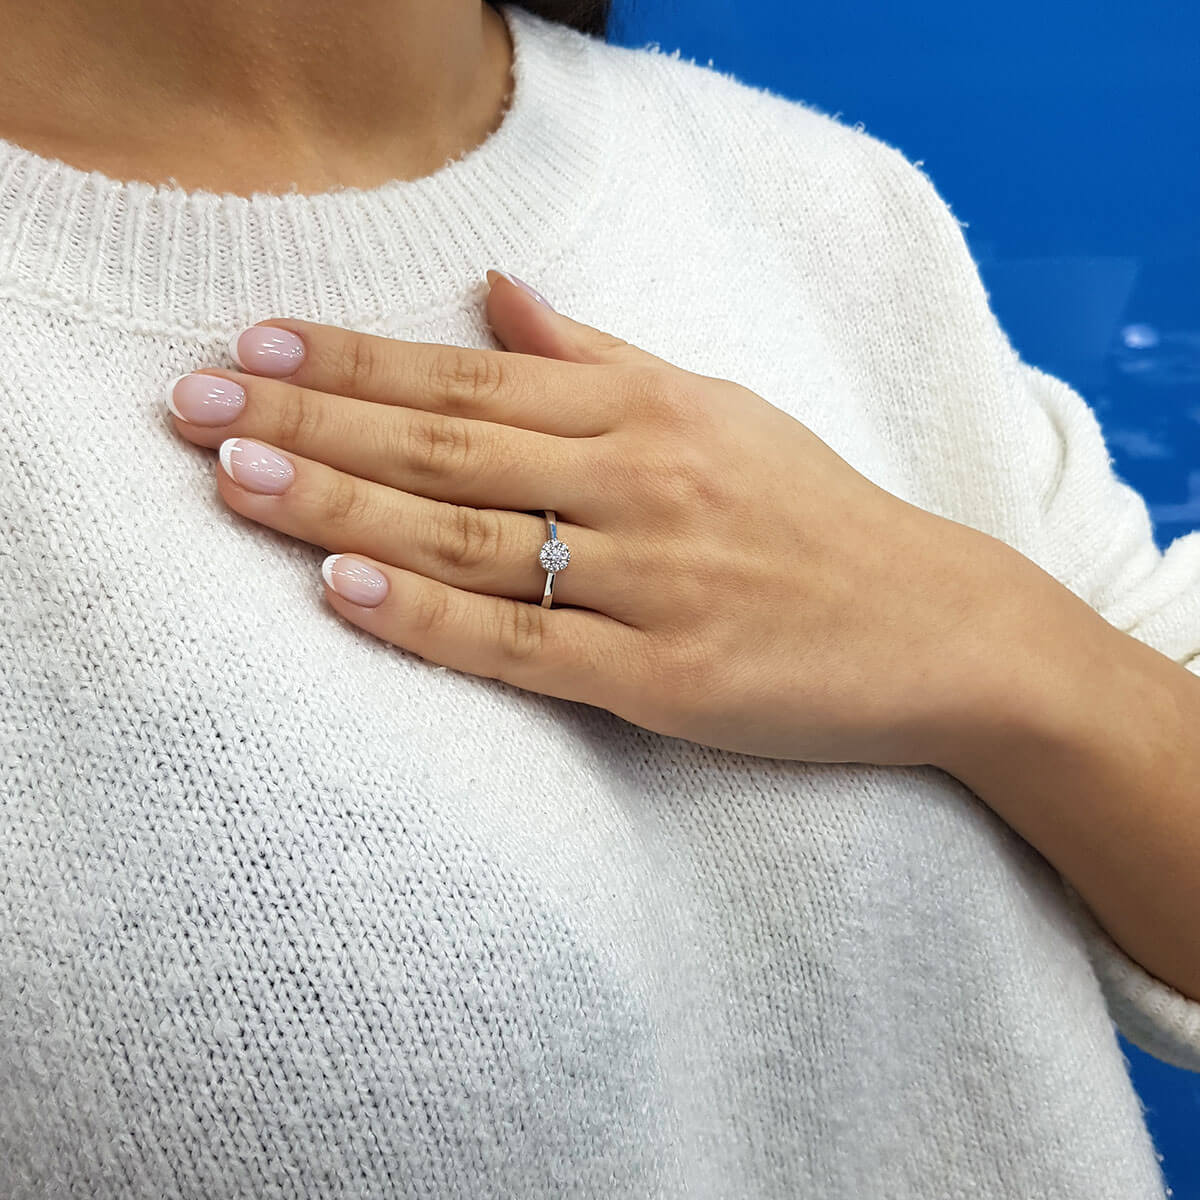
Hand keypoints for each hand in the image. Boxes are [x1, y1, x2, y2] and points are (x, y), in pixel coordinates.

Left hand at [165, 270, 1010, 764]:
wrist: (937, 625)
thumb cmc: (816, 516)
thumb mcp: (718, 410)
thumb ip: (601, 356)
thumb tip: (502, 293)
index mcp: (648, 410)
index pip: (470, 378)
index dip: (354, 363)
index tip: (254, 345)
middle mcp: (641, 481)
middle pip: (448, 447)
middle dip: (312, 424)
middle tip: (194, 404)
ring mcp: (652, 581)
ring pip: (471, 538)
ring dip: (341, 509)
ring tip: (236, 480)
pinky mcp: (666, 677)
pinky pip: (528, 645)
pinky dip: (433, 618)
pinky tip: (346, 592)